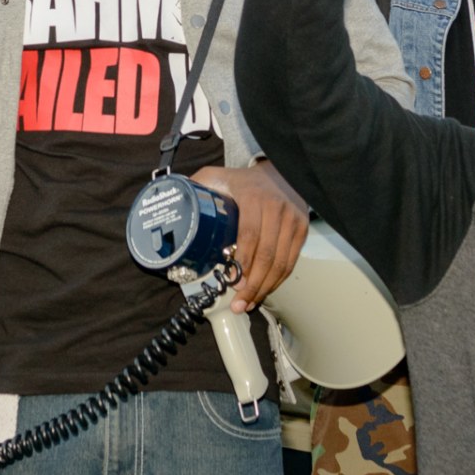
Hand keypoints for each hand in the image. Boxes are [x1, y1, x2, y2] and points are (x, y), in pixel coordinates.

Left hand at [194, 162, 308, 312]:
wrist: (278, 170)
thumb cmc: (241, 179)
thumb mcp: (217, 176)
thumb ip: (196, 186)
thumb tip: (172, 206)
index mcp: (253, 197)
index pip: (250, 234)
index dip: (243, 261)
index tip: (233, 281)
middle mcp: (277, 208)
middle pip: (267, 255)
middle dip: (252, 284)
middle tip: (238, 303)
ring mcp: (293, 220)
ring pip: (282, 263)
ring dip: (265, 288)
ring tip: (248, 304)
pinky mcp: (302, 229)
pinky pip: (292, 261)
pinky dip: (278, 280)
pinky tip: (264, 291)